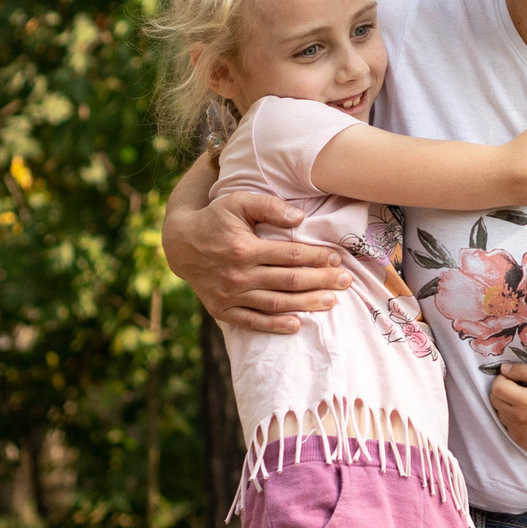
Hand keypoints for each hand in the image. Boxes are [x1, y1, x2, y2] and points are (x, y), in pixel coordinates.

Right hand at [160, 152, 351, 334]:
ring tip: (331, 301)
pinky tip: (297, 324)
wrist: (180, 244)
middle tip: (346, 282)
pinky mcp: (221, 310)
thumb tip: (300, 218)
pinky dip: (275, 325)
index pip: (289, 255)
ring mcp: (229, 295)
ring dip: (306, 304)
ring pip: (275, 303)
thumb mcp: (238, 201)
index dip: (316, 257)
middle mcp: (237, 274)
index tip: (338, 258)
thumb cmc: (215, 218)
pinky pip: (251, 321)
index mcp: (243, 247)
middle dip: (321, 281)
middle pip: (288, 281)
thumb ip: (269, 206)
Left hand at [490, 362, 526, 452]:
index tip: (517, 379)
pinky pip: (506, 426)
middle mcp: (517, 419)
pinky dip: (512, 418)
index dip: (503, 379)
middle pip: (494, 400)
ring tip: (525, 403)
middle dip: (503, 391)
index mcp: (524, 402)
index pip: (497, 387)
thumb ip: (524, 371)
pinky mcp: (520, 441)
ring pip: (499, 413)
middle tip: (521, 390)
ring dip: (506, 405)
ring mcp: (517, 433)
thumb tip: (503, 369)